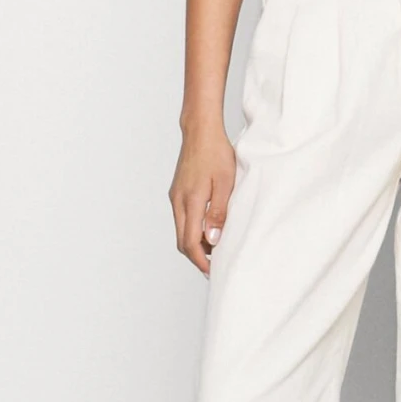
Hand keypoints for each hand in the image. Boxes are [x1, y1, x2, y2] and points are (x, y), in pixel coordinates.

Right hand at [170, 122, 237, 276]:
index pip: (190, 242)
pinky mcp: (177, 192)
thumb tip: (213, 240)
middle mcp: (178, 202)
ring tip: (215, 249)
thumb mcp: (225, 183)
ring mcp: (175, 197)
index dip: (201, 260)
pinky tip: (207, 229)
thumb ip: (218, 213)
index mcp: (190, 202)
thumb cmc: (216, 153)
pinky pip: (182, 219)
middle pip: (182, 241)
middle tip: (215, 265)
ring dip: (195, 244)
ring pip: (181, 231)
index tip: (213, 270)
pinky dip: (192, 230)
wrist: (200, 131)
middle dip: (197, 256)